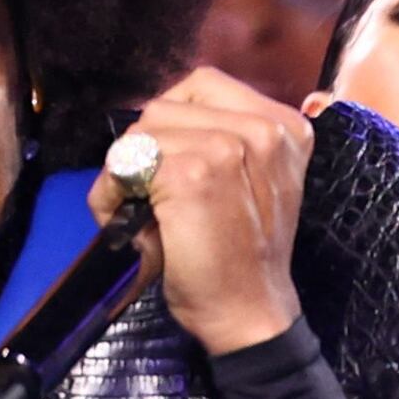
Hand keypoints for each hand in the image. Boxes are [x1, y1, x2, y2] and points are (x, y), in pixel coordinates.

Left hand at [105, 68, 311, 355]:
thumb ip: (227, 139)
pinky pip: (127, 163)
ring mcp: (229, 147)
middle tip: (154, 196)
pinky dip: (113, 194)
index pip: (202, 85)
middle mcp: (265, 128)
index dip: (174, 122)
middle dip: (147, 148)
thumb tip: (155, 120)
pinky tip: (135, 226)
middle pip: (165, 106)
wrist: (249, 312)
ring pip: (143, 132)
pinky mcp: (194, 173)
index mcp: (286, 126)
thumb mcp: (255, 182)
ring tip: (146, 211)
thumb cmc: (243, 255)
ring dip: (127, 171)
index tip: (174, 163)